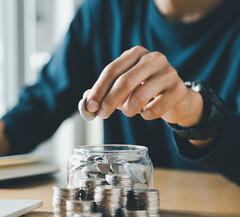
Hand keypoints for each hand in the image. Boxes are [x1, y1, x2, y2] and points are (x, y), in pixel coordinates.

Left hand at [83, 46, 203, 126]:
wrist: (176, 97)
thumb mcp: (123, 87)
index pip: (111, 70)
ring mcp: (169, 72)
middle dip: (109, 101)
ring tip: (129, 111)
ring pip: (139, 96)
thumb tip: (85, 102)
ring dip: (128, 110)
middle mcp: (153, 58)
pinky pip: (154, 109)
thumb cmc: (144, 90)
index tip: (90, 106)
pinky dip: (145, 115)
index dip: (98, 89)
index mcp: (136, 53)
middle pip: (124, 81)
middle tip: (102, 115)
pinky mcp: (179, 90)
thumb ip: (104, 92)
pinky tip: (146, 111)